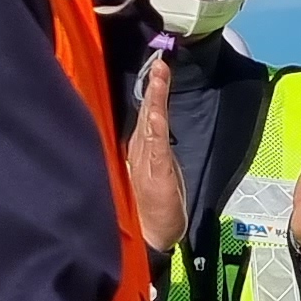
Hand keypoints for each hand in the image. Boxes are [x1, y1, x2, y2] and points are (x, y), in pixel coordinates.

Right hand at [125, 68, 182, 256]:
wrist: (149, 238)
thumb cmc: (152, 208)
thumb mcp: (156, 174)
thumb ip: (153, 151)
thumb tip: (154, 126)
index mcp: (142, 148)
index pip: (148, 112)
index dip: (153, 90)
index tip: (159, 65)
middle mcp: (140, 150)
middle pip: (147, 112)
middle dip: (154, 87)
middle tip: (160, 61)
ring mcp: (144, 162)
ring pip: (149, 125)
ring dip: (155, 101)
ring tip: (159, 77)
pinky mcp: (153, 176)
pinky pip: (154, 150)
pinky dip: (155, 131)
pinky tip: (157, 115)